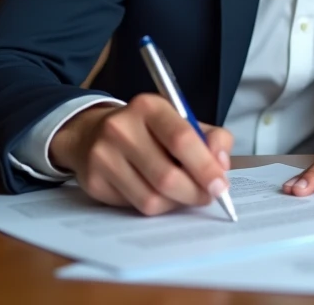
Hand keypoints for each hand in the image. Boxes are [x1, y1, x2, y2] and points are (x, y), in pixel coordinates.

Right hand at [48, 94, 232, 216]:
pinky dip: (157, 206)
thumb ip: (212, 138)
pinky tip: (159, 193)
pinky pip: (135, 206)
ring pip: (151, 198)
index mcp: (149, 107)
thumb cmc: (149, 130)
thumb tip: (221, 165)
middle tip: (208, 196)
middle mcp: (121, 128)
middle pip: (167, 176)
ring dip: (177, 203)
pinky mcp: (94, 182)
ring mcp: (103, 156)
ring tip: (185, 194)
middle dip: (195, 193)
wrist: (92, 134)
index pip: (181, 139)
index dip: (205, 166)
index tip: (220, 185)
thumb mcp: (182, 121)